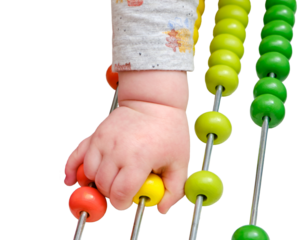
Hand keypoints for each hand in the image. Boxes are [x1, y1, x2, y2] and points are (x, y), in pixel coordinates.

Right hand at [63, 100, 190, 215]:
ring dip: (97, 182)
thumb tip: (161, 209)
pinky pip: (75, 156)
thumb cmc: (169, 131)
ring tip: (110, 180)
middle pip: (104, 186)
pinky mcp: (95, 134)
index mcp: (139, 159)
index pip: (120, 193)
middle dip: (111, 194)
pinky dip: (71, 170)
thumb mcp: (180, 162)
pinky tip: (72, 181)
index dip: (122, 204)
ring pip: (89, 174)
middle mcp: (117, 150)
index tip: (128, 202)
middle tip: (122, 191)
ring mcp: (103, 141)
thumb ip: (174, 190)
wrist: (154, 102)